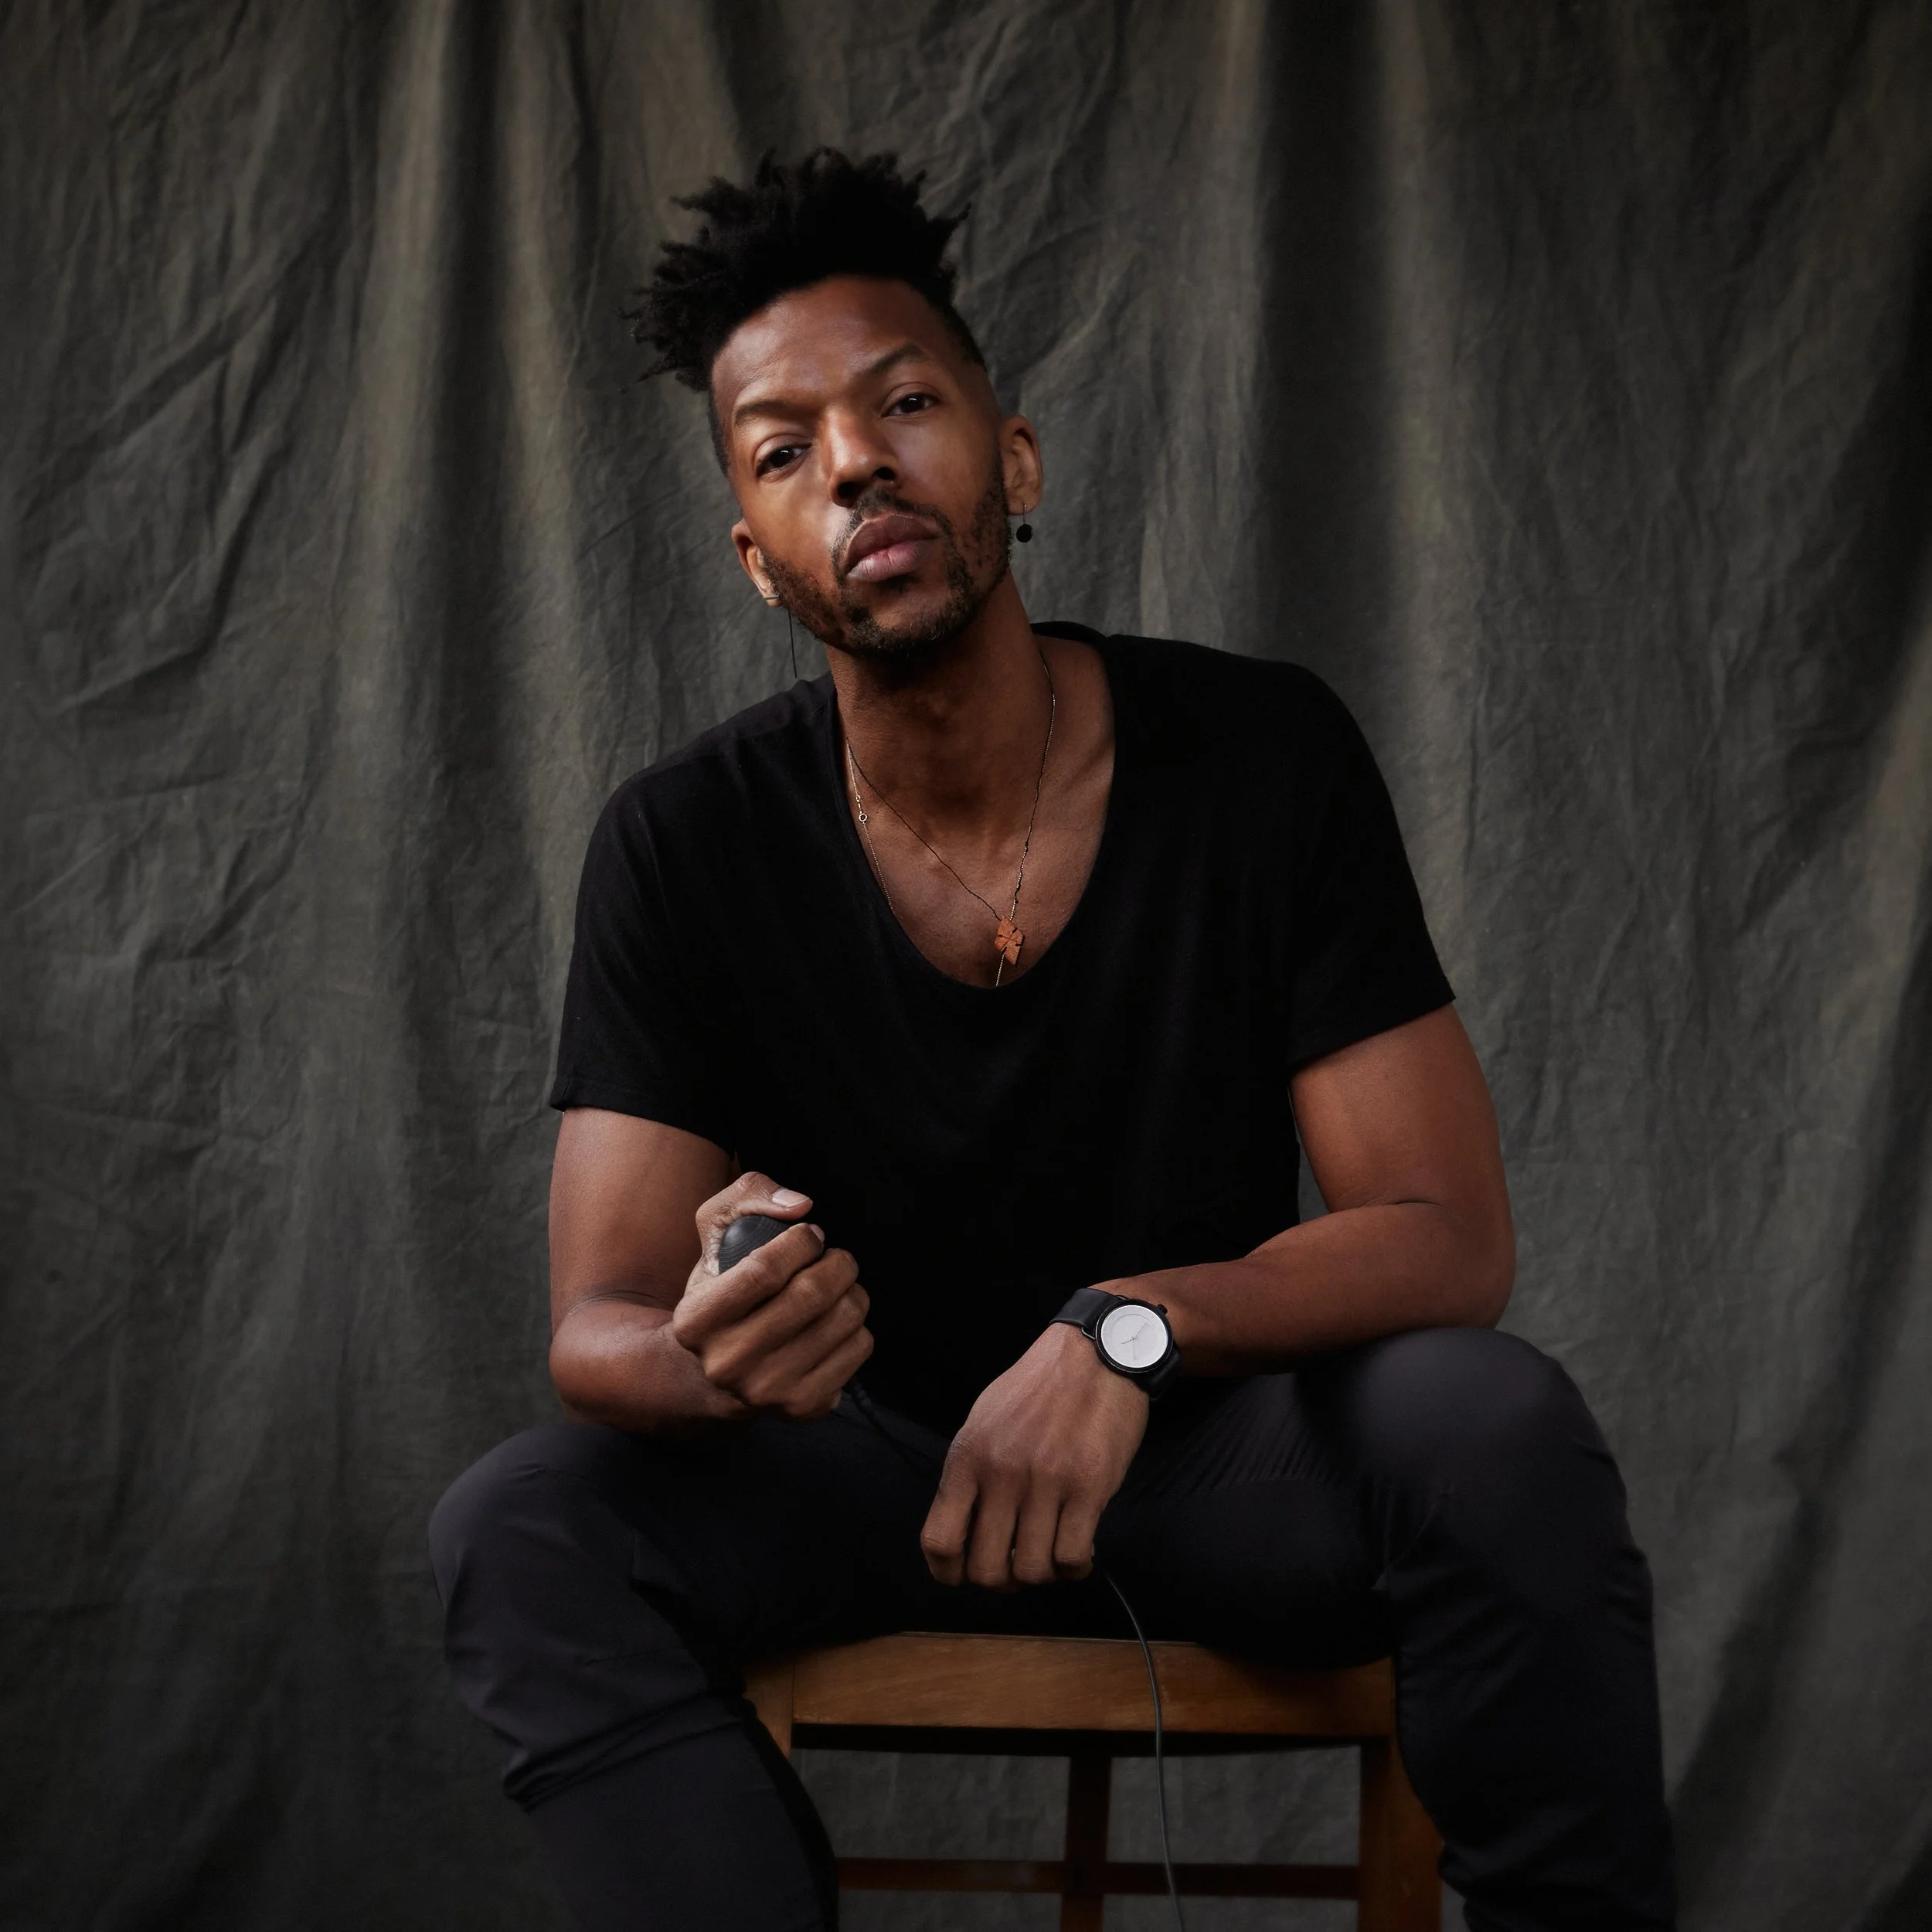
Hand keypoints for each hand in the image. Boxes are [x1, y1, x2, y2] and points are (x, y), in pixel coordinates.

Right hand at [670, 1173, 872, 1420]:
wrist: (718, 1371)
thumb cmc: (724, 1289)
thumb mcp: (716, 1233)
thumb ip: (749, 1195)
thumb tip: (800, 1205)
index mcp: (696, 1320)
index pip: (765, 1270)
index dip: (802, 1242)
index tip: (810, 1235)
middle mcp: (726, 1365)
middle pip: (811, 1295)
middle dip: (838, 1263)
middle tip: (836, 1259)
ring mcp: (766, 1392)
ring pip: (844, 1320)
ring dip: (853, 1292)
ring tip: (836, 1289)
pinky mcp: (804, 1407)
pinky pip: (860, 1348)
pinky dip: (858, 1327)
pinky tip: (834, 1324)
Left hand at [921, 1322, 1148, 1588]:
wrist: (1095, 1353)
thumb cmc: (1038, 1388)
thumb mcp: (984, 1422)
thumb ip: (970, 1475)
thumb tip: (962, 1533)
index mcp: (968, 1457)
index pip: (939, 1540)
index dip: (948, 1574)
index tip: (965, 1575)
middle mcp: (1001, 1473)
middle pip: (986, 1569)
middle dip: (1001, 1581)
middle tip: (1017, 1567)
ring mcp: (1046, 1482)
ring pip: (1032, 1570)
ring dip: (1042, 1575)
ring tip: (1051, 1554)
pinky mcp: (1089, 1487)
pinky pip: (1073, 1557)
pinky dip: (1075, 1568)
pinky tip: (1079, 1552)